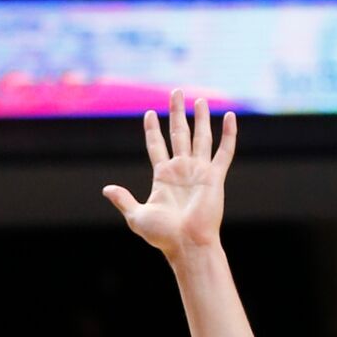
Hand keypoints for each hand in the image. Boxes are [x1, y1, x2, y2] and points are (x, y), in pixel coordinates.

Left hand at [103, 90, 236, 258]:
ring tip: (199, 99)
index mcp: (163, 177)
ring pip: (201, 137)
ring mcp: (199, 172)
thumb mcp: (137, 216)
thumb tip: (106, 189)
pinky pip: (224, 151)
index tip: (148, 113)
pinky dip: (228, 134)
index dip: (152, 131)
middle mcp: (182, 170)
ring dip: (200, 118)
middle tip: (176, 92)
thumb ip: (123, 200)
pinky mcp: (215, 177)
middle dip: (176, 113)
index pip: (156, 146)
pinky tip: (230, 117)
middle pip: (178, 134)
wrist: (187, 244)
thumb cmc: (163, 234)